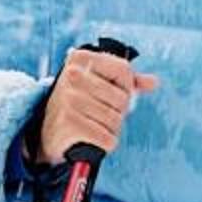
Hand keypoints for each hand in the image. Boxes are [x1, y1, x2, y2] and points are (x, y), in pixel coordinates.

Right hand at [31, 44, 158, 162]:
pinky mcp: (68, 122)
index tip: (110, 94)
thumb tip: (153, 82)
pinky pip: (107, 138)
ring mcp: (68, 98)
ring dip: (110, 130)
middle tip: (97, 115)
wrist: (48, 132)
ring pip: (115, 120)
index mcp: (80, 58)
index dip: (126, 88)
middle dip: (117, 113)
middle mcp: (72, 75)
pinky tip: (91, 138)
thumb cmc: (78, 105)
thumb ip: (126, 81)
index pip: (124, 70)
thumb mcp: (98, 85)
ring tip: (93, 126)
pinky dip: (104, 144)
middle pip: (122, 98)